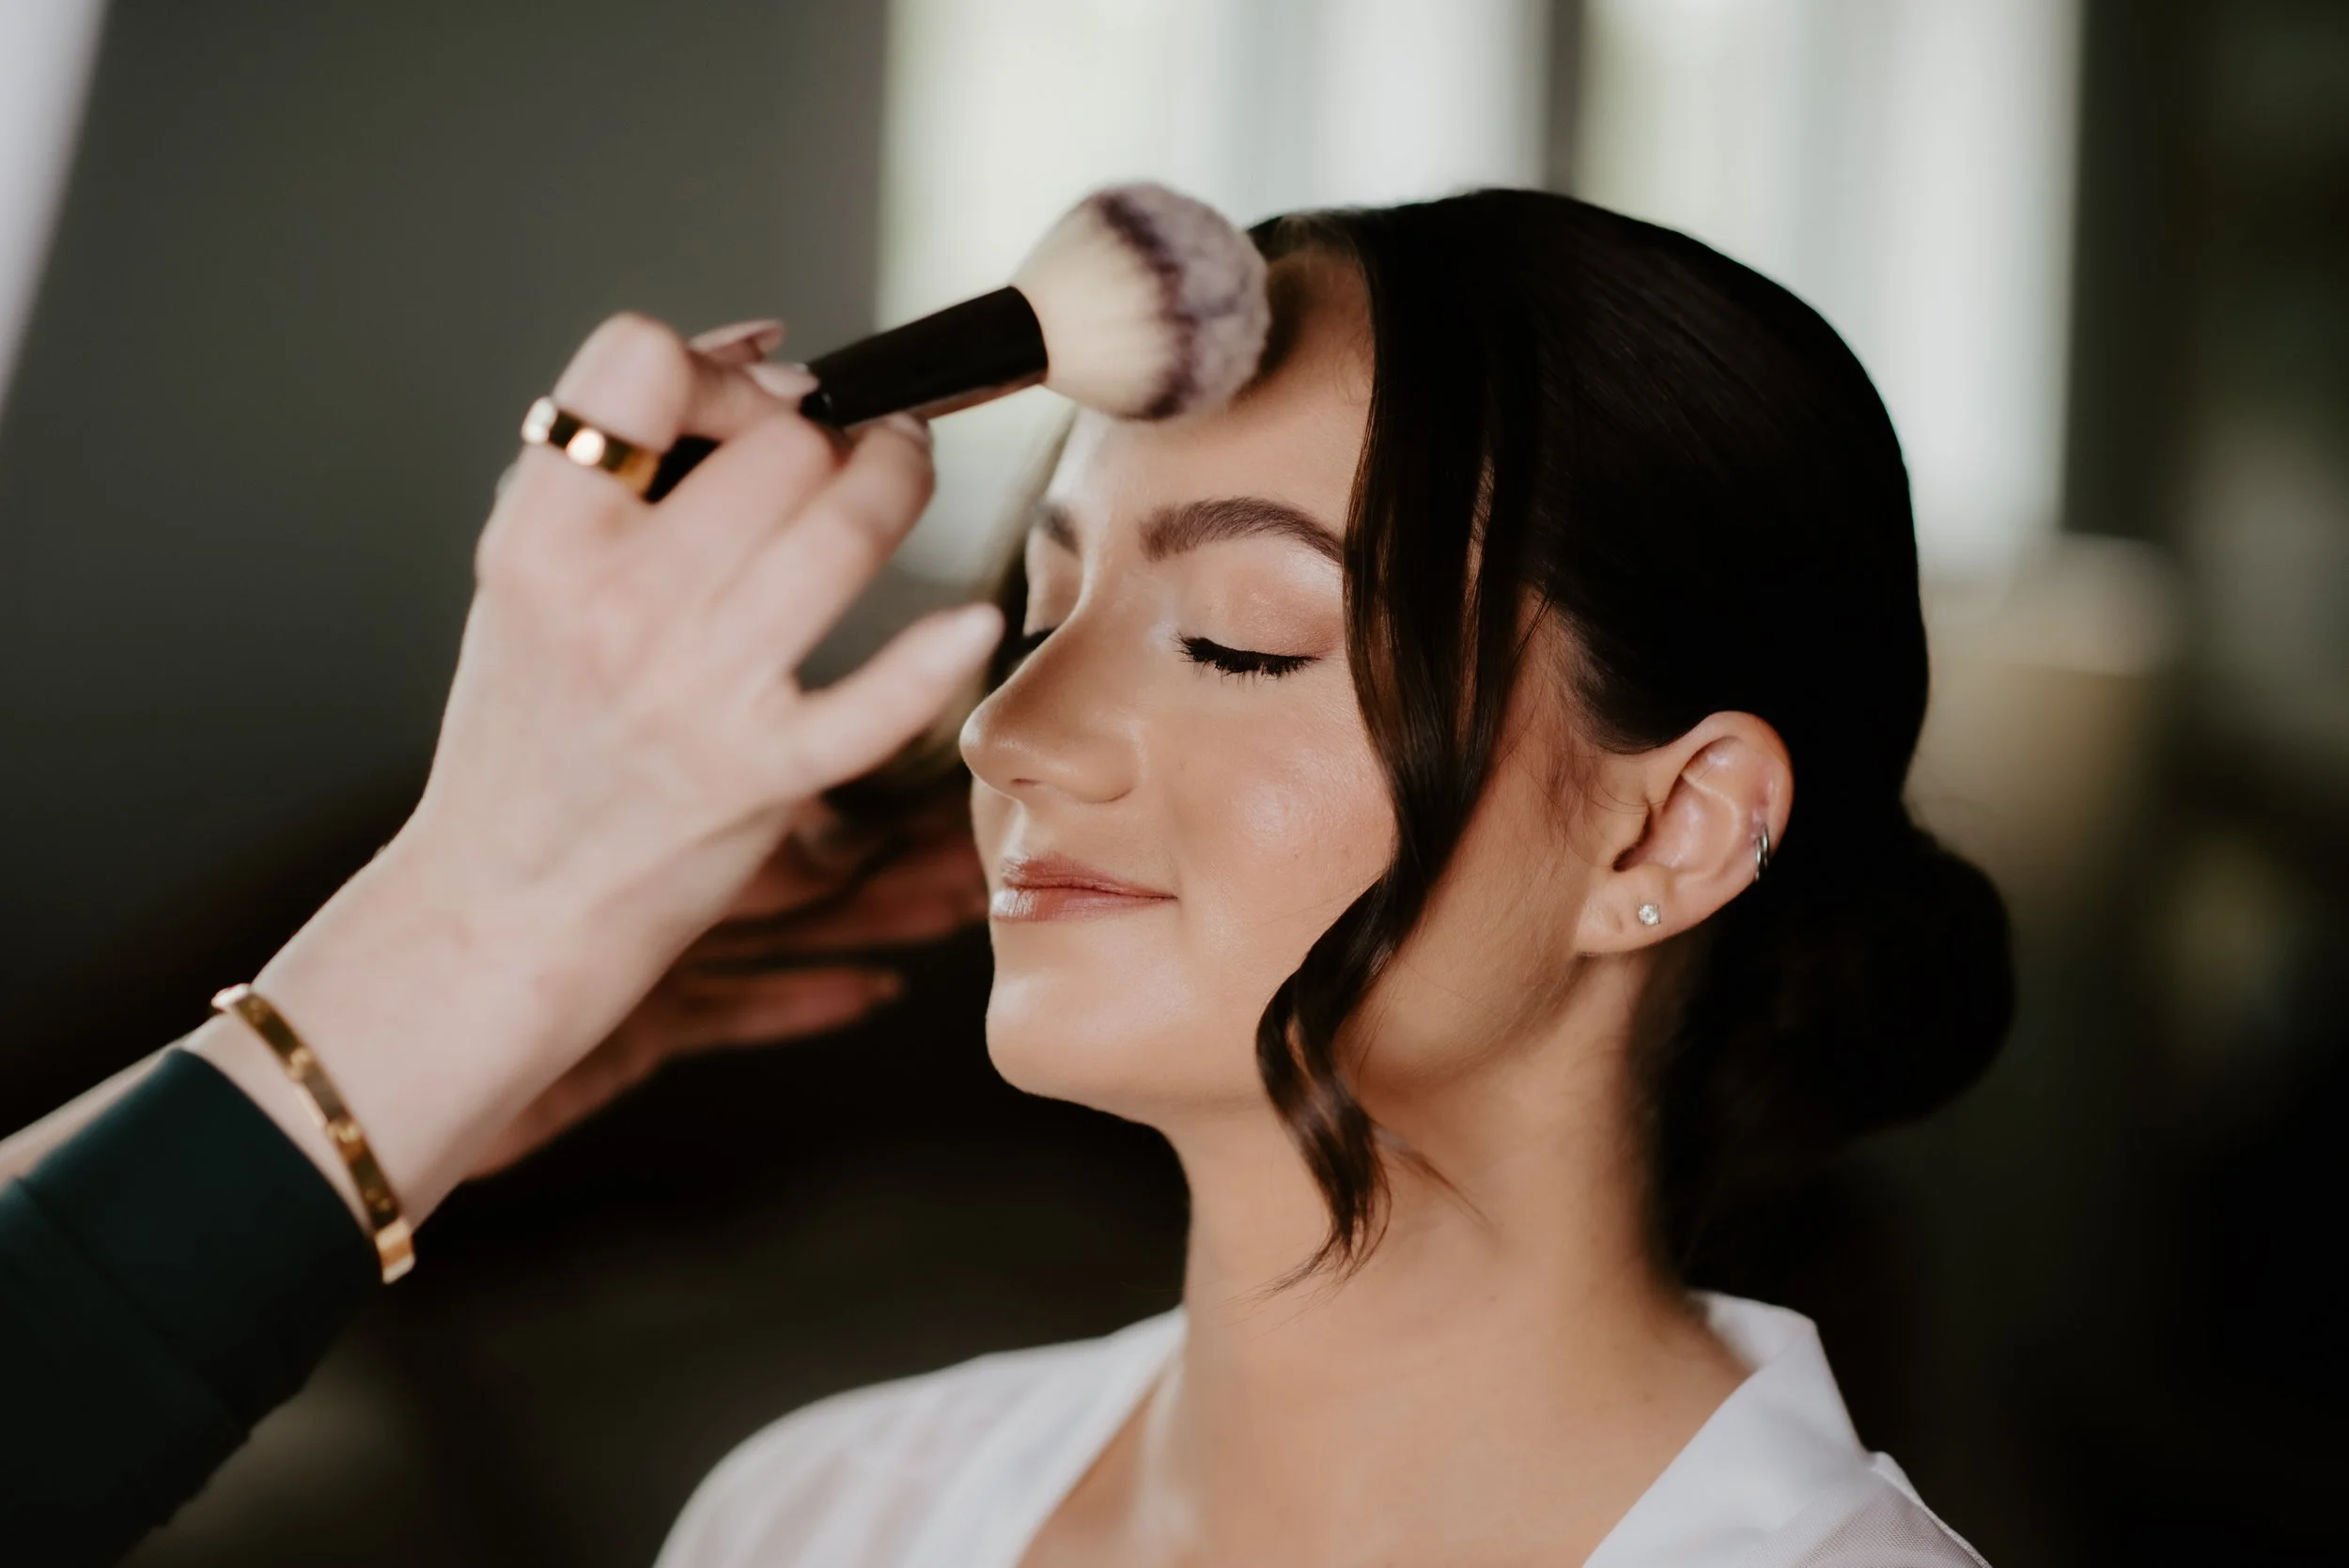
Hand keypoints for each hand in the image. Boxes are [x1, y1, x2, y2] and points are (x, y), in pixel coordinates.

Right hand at [198, 313, 1001, 1221]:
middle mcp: (612, 605)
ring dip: (898, 482)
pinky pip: (878, 699)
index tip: (751, 399)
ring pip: (843, 529)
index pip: (638, 363)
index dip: (716, 365)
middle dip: (835, 421)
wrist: (503, 904)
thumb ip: (623, 456)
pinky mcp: (761, 774)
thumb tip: (758, 347)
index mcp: (541, 539)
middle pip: (777, 441)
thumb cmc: (532, 727)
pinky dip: (939, 653)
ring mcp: (692, 691)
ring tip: (901, 476)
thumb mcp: (532, 575)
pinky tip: (970, 622)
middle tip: (854, 438)